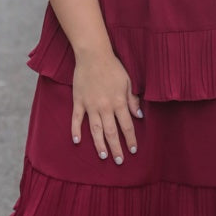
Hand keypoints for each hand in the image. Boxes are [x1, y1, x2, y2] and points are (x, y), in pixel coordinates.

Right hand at [71, 48, 141, 163]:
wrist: (93, 55)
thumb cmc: (113, 67)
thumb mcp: (128, 82)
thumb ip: (132, 100)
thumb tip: (139, 116)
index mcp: (119, 102)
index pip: (127, 126)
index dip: (131, 139)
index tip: (133, 150)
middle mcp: (105, 107)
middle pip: (112, 132)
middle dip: (116, 148)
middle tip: (120, 161)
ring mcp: (90, 105)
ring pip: (95, 130)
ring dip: (99, 144)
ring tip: (103, 156)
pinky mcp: (78, 101)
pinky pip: (76, 119)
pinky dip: (75, 130)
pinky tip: (77, 141)